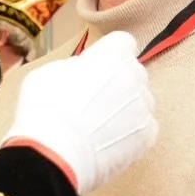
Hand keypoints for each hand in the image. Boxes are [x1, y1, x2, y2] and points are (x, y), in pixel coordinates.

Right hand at [0, 31, 156, 194]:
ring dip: (124, 110)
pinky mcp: (147, 135)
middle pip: (132, 74)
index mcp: (114, 54)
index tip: (95, 68)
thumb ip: (74, 67)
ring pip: (138, 103)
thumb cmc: (47, 107)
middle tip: (91, 102)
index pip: (122, 44)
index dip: (108, 56)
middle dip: (116, 84)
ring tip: (97, 127)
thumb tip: (80, 73)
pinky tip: (108, 141)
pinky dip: (130, 135)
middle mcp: (135, 75)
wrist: (57, 151)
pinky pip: (143, 129)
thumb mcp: (50, 72)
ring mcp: (144, 106)